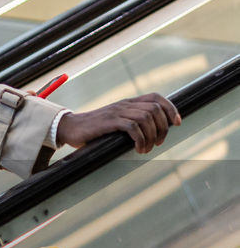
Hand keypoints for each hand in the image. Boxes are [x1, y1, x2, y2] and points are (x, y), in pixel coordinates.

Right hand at [56, 93, 181, 153]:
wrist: (71, 128)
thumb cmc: (94, 129)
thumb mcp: (116, 122)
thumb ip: (131, 122)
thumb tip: (151, 132)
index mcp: (128, 103)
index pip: (156, 97)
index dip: (171, 108)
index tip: (177, 123)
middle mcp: (125, 104)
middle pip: (155, 109)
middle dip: (163, 128)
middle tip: (158, 143)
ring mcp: (117, 112)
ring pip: (146, 118)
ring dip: (152, 136)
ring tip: (146, 149)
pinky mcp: (110, 122)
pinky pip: (133, 127)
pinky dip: (140, 139)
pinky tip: (138, 149)